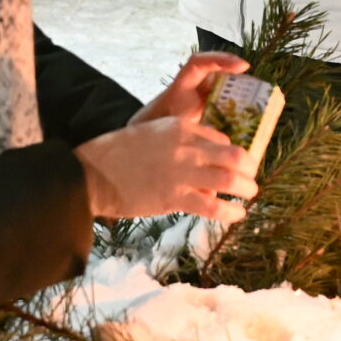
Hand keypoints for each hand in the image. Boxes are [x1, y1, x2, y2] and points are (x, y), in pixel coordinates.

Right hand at [75, 54, 258, 219]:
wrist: (91, 174)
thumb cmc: (116, 154)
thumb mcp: (150, 132)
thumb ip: (176, 141)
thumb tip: (201, 158)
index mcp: (180, 126)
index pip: (220, 136)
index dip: (230, 152)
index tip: (232, 163)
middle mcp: (186, 146)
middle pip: (234, 154)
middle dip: (248, 168)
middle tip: (250, 178)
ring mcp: (182, 172)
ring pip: (230, 179)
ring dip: (246, 189)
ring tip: (249, 195)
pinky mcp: (175, 197)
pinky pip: (213, 206)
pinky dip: (230, 212)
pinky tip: (237, 215)